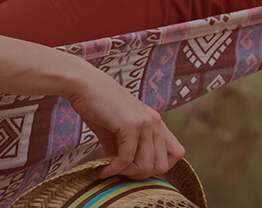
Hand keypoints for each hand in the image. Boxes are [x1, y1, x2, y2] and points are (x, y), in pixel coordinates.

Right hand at [62, 67, 185, 179]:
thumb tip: (125, 171)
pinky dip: (114, 168)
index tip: (137, 168)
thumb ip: (127, 149)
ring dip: (127, 173)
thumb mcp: (118, 132)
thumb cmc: (98, 106)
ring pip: (146, 165)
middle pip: (162, 164)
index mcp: (156, 122)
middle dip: (140, 175)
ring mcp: (145, 123)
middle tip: (121, 173)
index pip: (177, 153)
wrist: (85, 86)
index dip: (159, 165)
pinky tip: (104, 169)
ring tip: (111, 170)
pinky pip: (127, 158)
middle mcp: (155, 122)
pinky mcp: (131, 125)